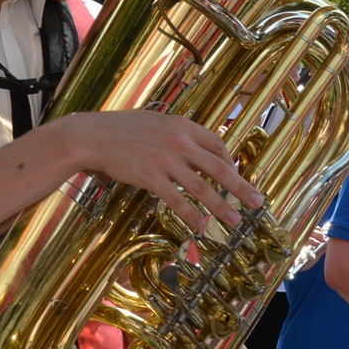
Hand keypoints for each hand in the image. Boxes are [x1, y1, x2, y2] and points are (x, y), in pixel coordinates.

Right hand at [58, 110, 261, 231]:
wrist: (92, 136)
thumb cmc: (120, 130)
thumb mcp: (154, 122)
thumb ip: (175, 133)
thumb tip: (191, 147)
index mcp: (181, 125)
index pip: (216, 144)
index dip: (230, 161)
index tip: (236, 174)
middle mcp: (178, 141)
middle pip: (218, 167)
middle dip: (240, 186)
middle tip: (256, 202)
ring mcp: (165, 159)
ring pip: (202, 187)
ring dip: (221, 206)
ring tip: (234, 221)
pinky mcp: (151, 176)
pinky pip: (177, 199)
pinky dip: (191, 214)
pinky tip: (201, 226)